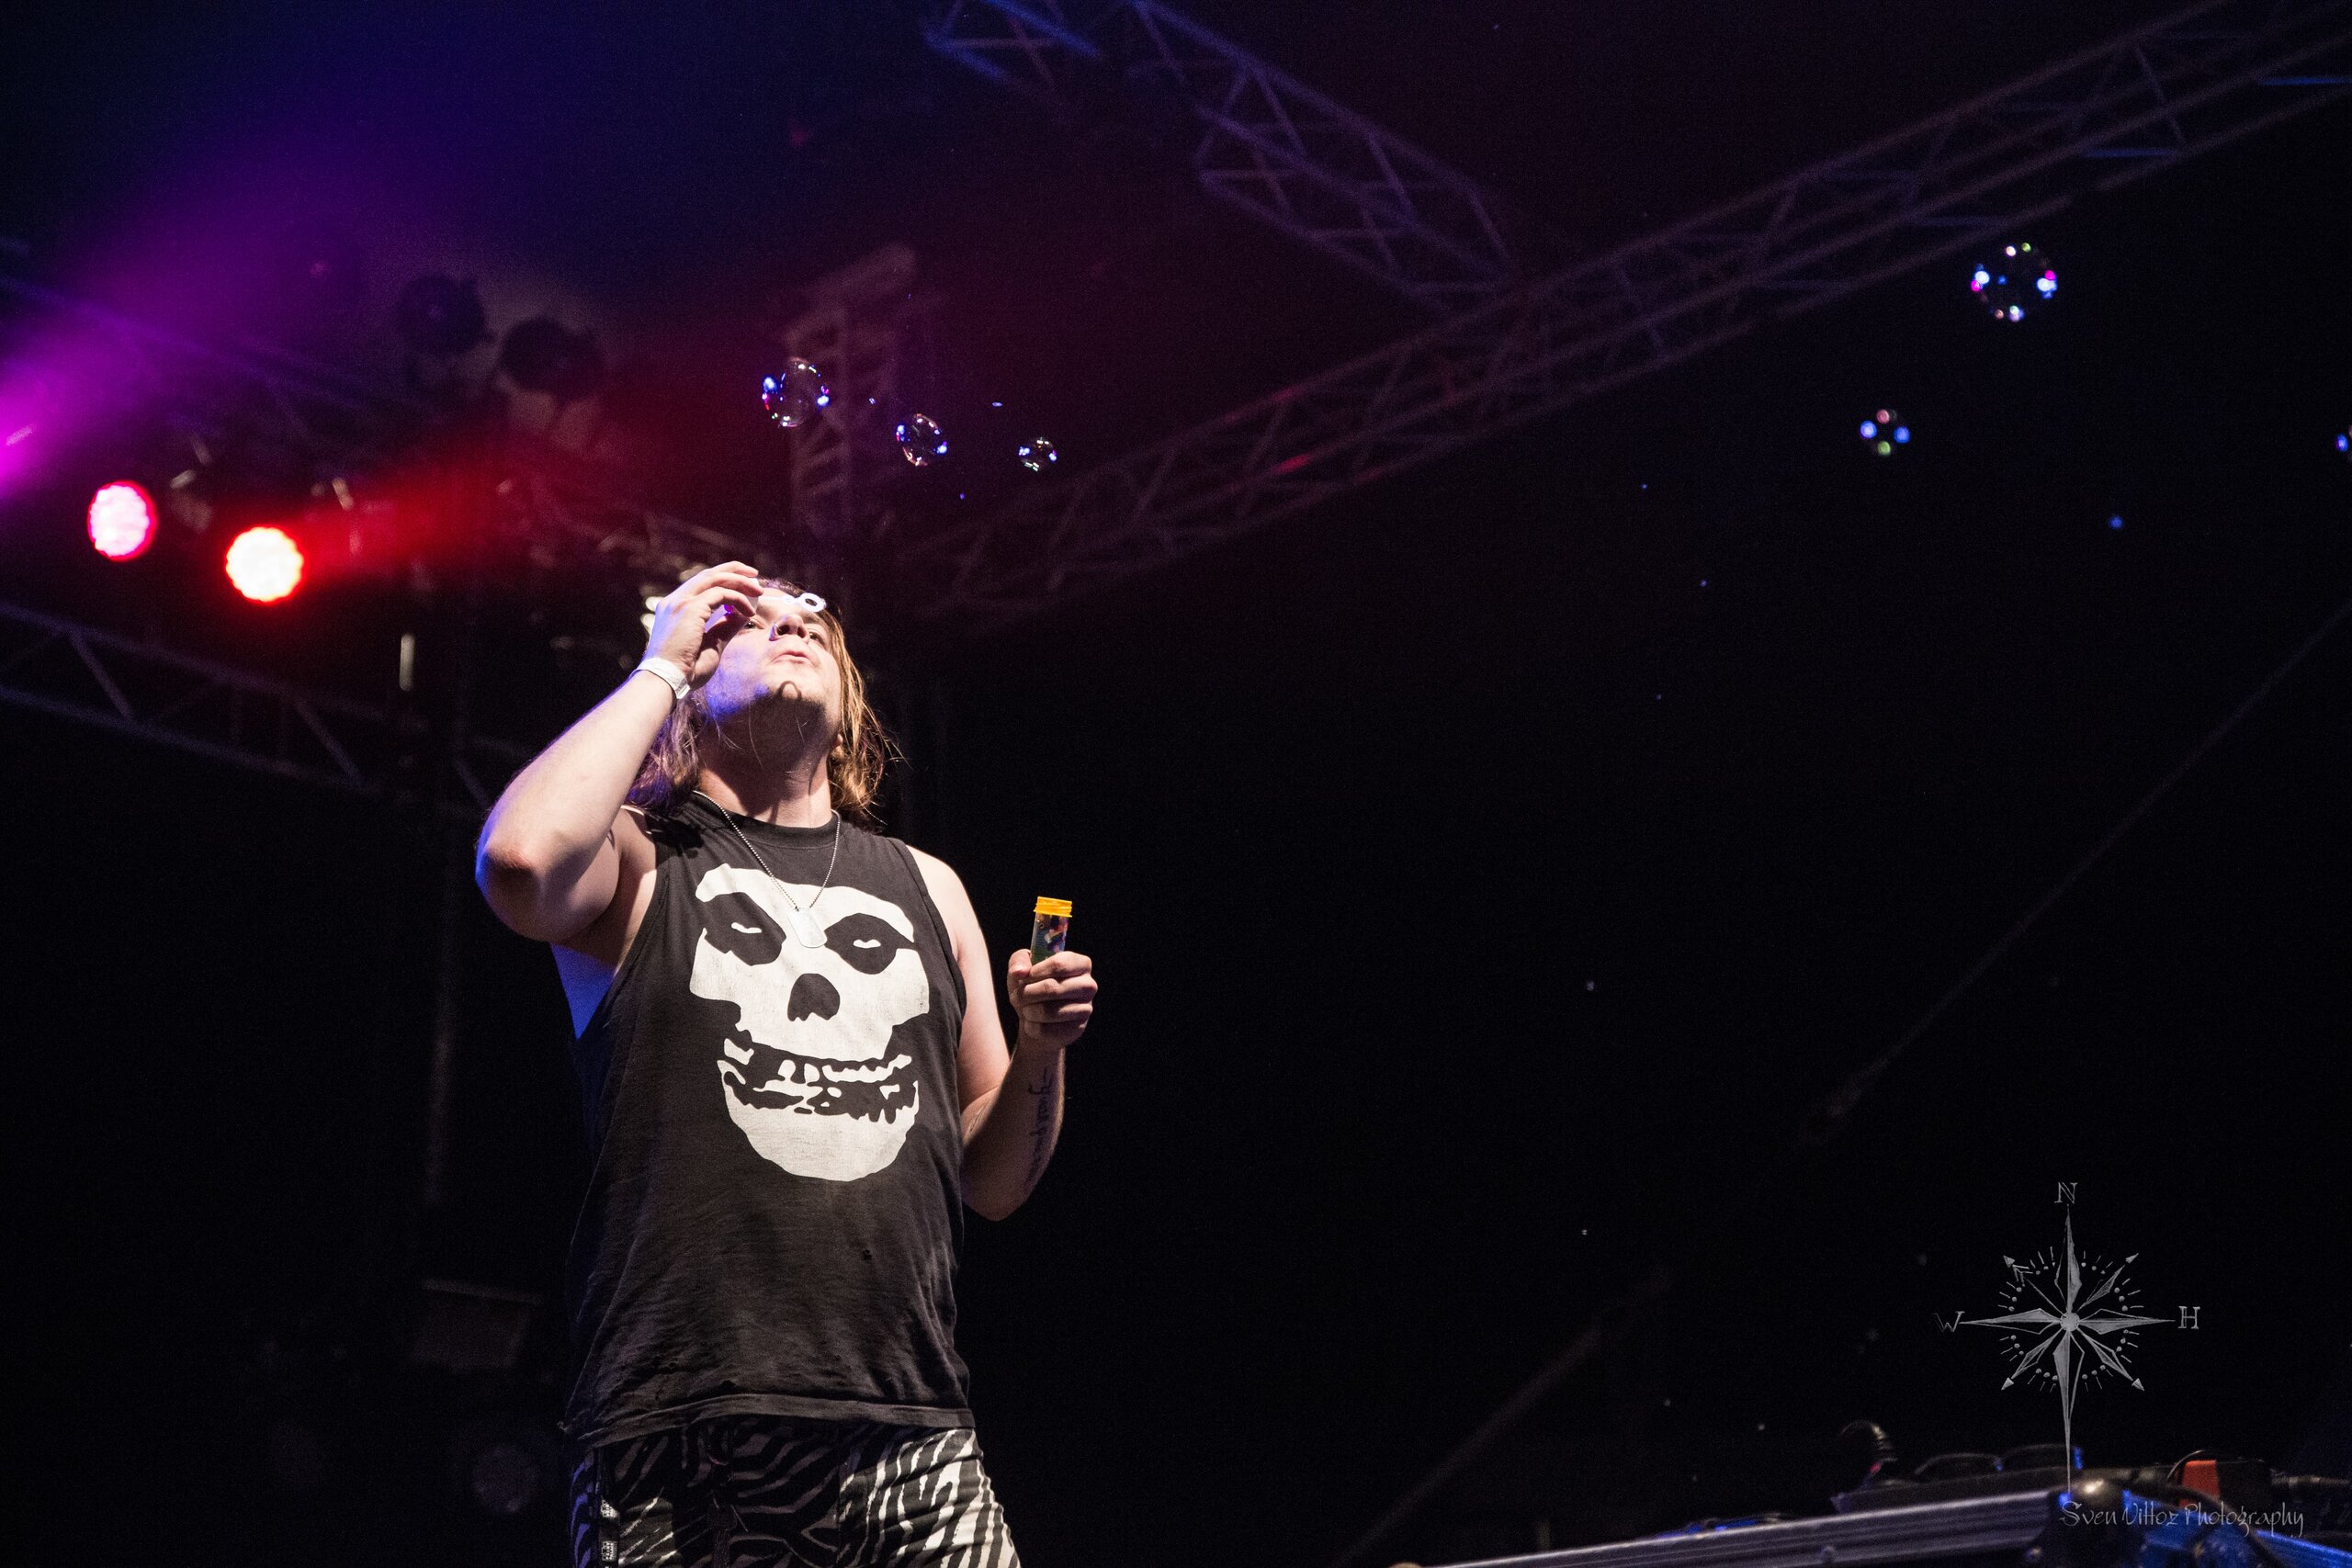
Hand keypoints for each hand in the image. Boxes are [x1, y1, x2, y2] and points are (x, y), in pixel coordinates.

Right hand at [644, 561, 763, 686]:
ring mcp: (680, 602)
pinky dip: (739, 599)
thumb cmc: (687, 670)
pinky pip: (722, 594)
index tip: (742, 586)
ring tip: (759, 590)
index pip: (700, 585)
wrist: (668, 681)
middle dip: (733, 571)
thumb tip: (743, 614)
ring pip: (715, 579)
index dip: (723, 581)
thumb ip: (725, 627)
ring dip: (740, 582)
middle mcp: (675, 601)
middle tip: (754, 575)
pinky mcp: (690, 608)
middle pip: (707, 574)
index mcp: (674, 608)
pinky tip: (750, 612)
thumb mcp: (711, 644)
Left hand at [1006, 948, 1095, 1053]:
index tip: (1023, 978)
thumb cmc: (1032, 985)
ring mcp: (1086, 1008)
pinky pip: (1049, 1030)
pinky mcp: (1078, 1028)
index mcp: (1080, 964)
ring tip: (1024, 1009)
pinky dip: (1032, 1027)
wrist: (1036, 1016)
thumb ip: (1018, 961)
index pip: (1060, 964)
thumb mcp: (1023, 967)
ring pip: (1050, 1011)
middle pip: (1053, 988)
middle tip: (1016, 996)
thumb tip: (1019, 972)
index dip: (1036, 972)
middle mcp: (1088, 985)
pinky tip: (1030, 1023)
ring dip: (1028, 1010)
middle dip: (1027, 993)